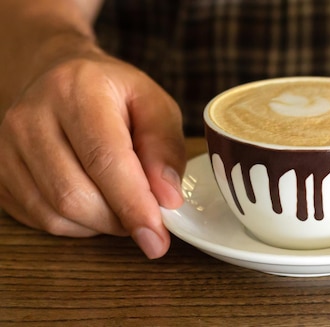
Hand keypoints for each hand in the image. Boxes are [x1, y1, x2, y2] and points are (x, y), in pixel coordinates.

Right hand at [0, 51, 185, 257]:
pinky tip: (95, 203)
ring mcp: (6, 146)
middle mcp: (31, 117)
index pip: (104, 160)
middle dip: (118, 220)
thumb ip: (165, 147)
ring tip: (123, 206)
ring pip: (54, 214)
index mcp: (76, 91)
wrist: (59, 77)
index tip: (157, 237)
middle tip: (147, 219)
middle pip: (74, 195)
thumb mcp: (154, 104)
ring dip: (99, 225)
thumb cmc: (113, 94)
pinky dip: (76, 225)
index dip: (133, 205)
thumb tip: (167, 198)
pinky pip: (40, 219)